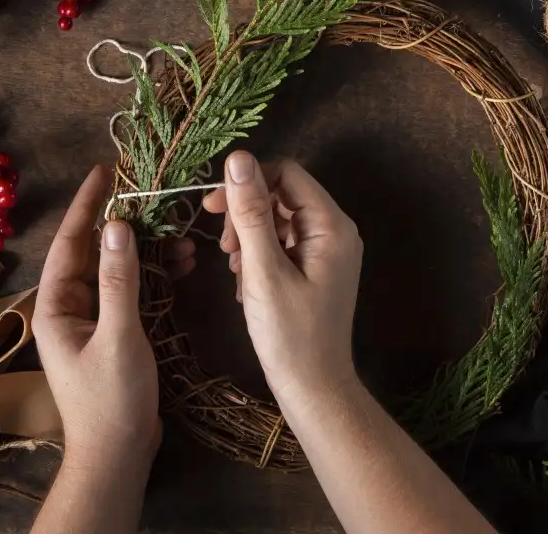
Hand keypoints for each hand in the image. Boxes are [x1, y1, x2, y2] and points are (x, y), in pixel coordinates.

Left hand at [33, 165, 194, 470]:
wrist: (117, 453)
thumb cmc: (112, 399)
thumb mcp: (119, 336)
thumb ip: (119, 281)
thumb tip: (118, 227)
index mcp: (57, 306)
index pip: (70, 243)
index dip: (87, 205)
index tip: (103, 171)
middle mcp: (69, 308)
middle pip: (92, 251)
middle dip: (123, 222)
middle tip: (150, 193)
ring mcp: (90, 320)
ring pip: (115, 269)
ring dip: (145, 250)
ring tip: (179, 234)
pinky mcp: (113, 332)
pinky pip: (130, 289)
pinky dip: (153, 274)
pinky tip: (180, 264)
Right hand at [202, 152, 362, 404]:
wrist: (314, 388)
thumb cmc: (290, 335)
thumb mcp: (263, 271)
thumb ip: (250, 213)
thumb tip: (238, 159)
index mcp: (331, 226)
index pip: (287, 174)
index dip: (247, 182)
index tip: (212, 208)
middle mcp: (335, 231)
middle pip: (282, 195)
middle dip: (247, 213)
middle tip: (223, 247)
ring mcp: (327, 251)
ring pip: (279, 219)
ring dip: (250, 236)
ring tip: (235, 270)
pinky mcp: (316, 268)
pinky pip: (282, 243)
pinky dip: (259, 255)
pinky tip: (245, 281)